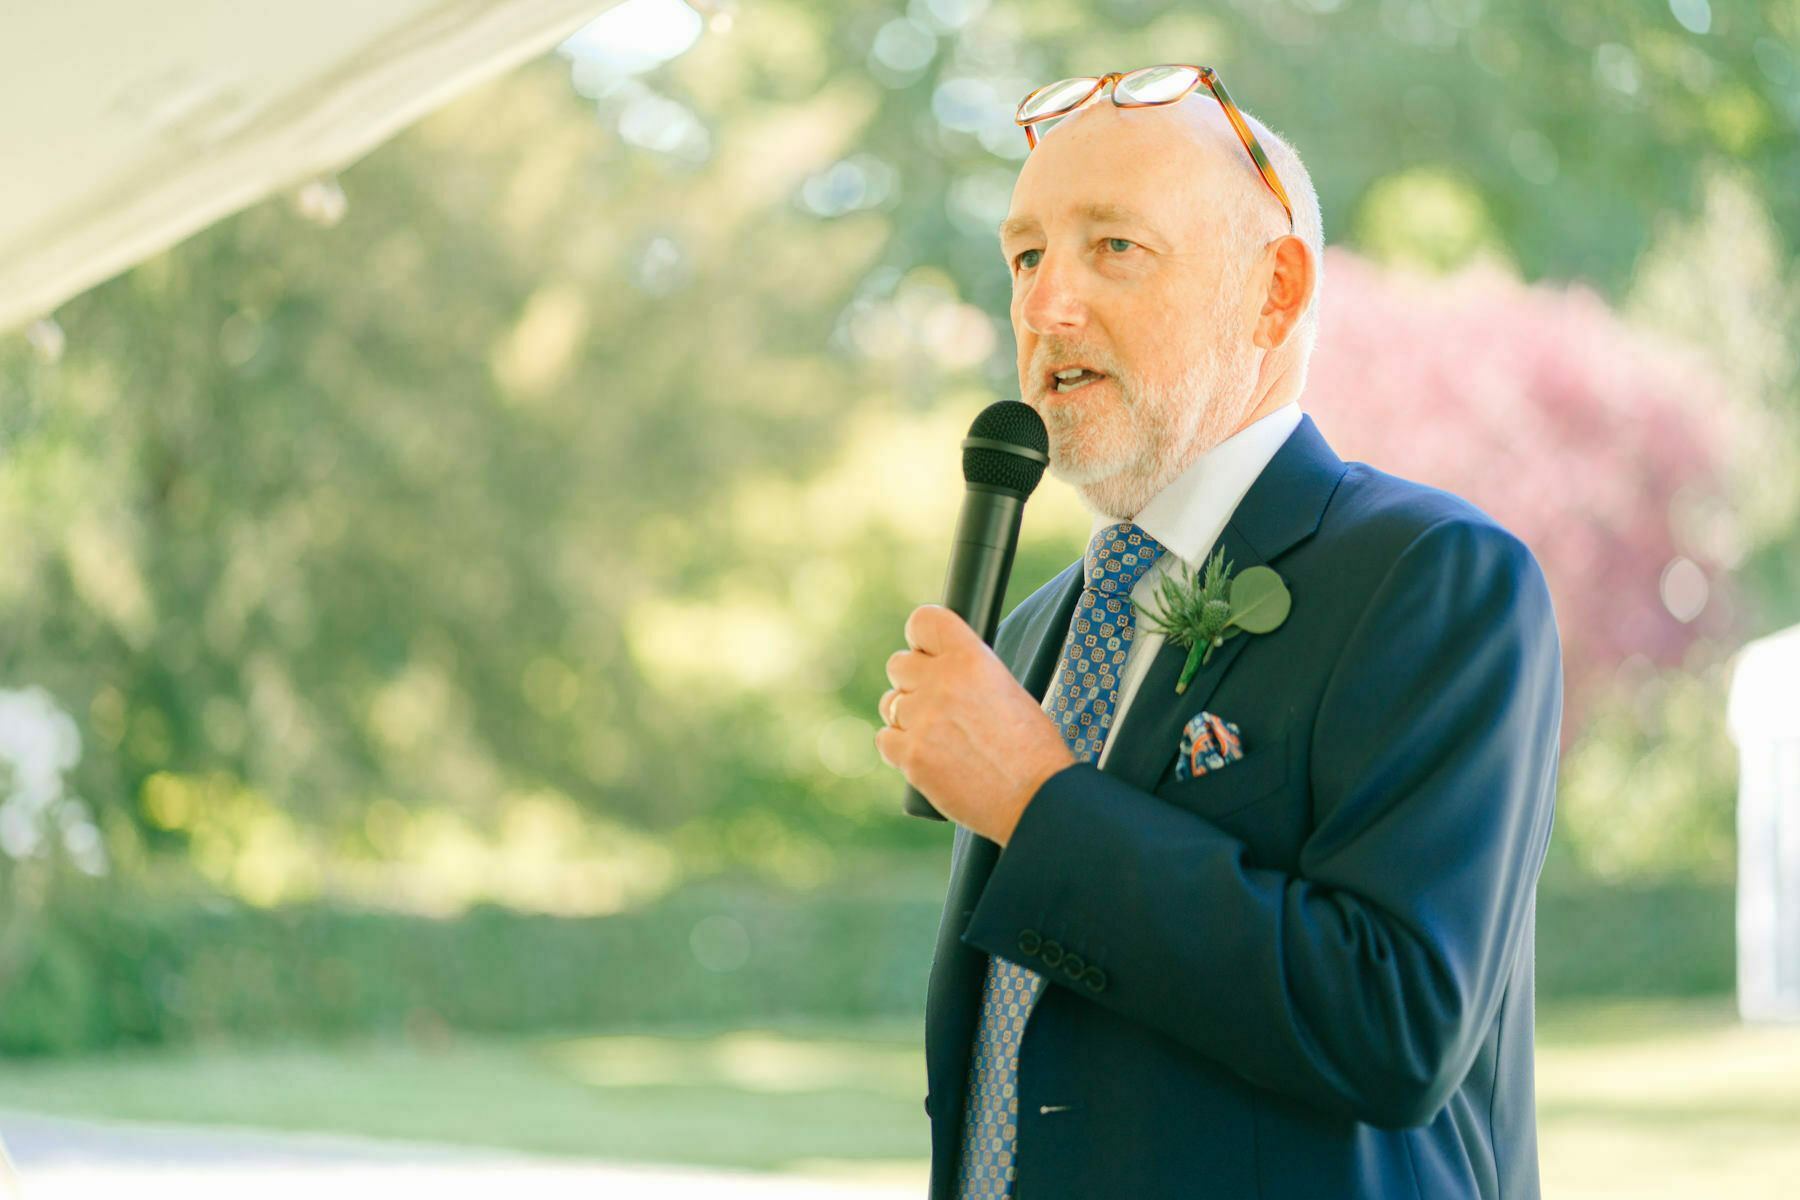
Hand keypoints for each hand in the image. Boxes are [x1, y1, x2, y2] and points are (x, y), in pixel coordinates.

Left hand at [875, 604, 1075, 844]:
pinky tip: (930, 757)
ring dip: (907, 717)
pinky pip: (885, 739)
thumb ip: (967, 673)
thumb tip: (936, 667)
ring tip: (939, 737)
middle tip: (936, 704)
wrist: (1036, 799)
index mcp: (973, 658)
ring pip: (889, 704)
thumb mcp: (1008, 689)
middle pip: (898, 664)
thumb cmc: (1032, 748)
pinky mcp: (911, 756)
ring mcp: (923, 720)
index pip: (924, 622)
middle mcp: (943, 682)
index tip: (923, 650)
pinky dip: (901, 748)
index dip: (920, 637)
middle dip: (912, 681)